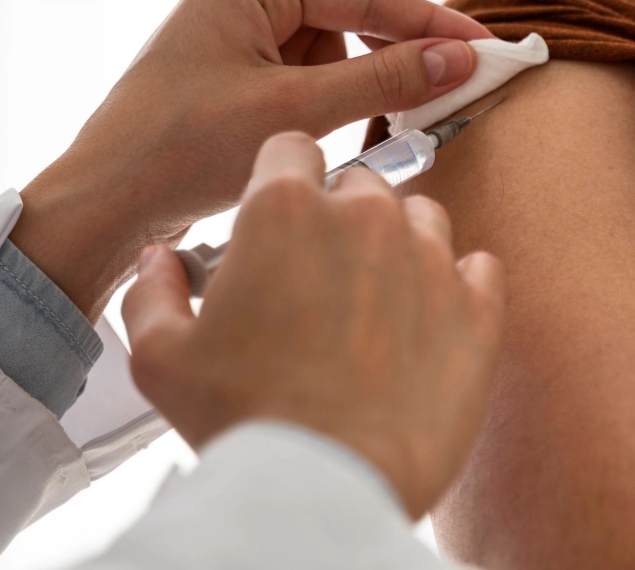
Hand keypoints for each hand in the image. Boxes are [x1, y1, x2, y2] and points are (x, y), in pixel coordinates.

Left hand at [11, 0, 490, 317]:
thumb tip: (460, 57)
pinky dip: (334, 101)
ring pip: (335, 47)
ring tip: (376, 128)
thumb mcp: (295, 113)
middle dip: (394, 52)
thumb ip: (383, 80)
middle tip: (448, 89)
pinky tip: (336, 135)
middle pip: (352, 9)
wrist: (105, 206)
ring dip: (362, 83)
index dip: (431, 21)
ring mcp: (240, 33)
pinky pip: (309, 73)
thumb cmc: (181, 151)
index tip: (486, 48)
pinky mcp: (239, 71)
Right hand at [121, 132, 505, 517]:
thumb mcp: (162, 356)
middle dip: (339, 215)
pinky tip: (431, 318)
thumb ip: (154, 292)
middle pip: (359, 182)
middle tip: (322, 274)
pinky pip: (479, 266)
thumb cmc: (243, 419)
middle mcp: (365, 216)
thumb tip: (161, 261)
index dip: (282, 177)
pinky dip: (458, 284)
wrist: (327, 485)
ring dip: (400, 242)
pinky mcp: (478, 306)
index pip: (291, 148)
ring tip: (378, 298)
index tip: (282, 214)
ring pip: (421, 215)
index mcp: (286, 209)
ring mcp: (430, 257)